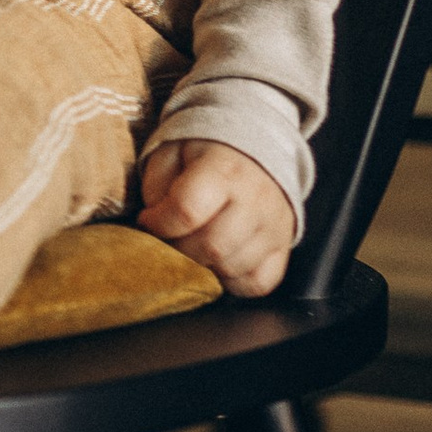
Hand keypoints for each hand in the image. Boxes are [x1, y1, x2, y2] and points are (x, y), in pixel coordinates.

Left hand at [136, 139, 294, 296]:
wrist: (253, 149)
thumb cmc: (203, 156)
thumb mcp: (170, 153)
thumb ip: (155, 186)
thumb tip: (153, 224)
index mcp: (224, 169)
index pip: (187, 211)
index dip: (158, 224)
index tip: (148, 220)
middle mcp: (255, 198)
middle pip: (211, 247)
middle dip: (178, 251)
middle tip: (168, 240)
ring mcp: (275, 225)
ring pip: (232, 268)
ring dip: (203, 267)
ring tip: (191, 247)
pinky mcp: (284, 246)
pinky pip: (258, 283)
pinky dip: (233, 282)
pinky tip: (218, 263)